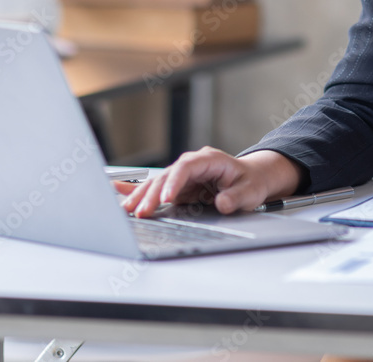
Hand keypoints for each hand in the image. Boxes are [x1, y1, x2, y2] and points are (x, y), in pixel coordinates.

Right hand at [116, 148, 302, 217]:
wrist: (252, 178)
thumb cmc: (251, 181)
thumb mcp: (251, 191)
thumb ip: (237, 197)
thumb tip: (222, 203)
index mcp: (209, 160)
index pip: (186, 167)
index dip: (174, 182)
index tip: (166, 199)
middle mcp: (193, 164)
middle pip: (167, 175)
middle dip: (152, 193)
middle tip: (141, 213)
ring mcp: (184, 175)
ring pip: (159, 183)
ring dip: (143, 196)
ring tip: (127, 211)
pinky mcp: (179, 186)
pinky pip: (158, 188)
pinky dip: (140, 192)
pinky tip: (120, 194)